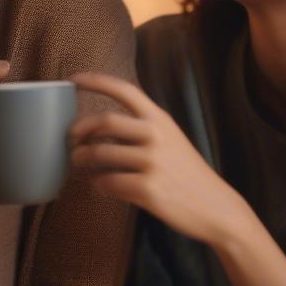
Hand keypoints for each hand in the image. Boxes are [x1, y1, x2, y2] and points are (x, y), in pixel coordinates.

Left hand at [68, 72, 247, 247]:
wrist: (215, 206)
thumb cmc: (187, 174)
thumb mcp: (171, 139)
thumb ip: (142, 128)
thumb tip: (99, 129)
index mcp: (160, 119)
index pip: (125, 90)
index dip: (96, 81)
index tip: (73, 79)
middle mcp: (155, 136)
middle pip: (104, 121)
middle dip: (78, 129)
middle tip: (70, 138)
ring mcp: (151, 162)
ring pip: (100, 154)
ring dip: (81, 159)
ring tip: (77, 164)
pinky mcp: (147, 189)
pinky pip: (107, 183)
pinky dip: (96, 185)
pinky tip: (98, 186)